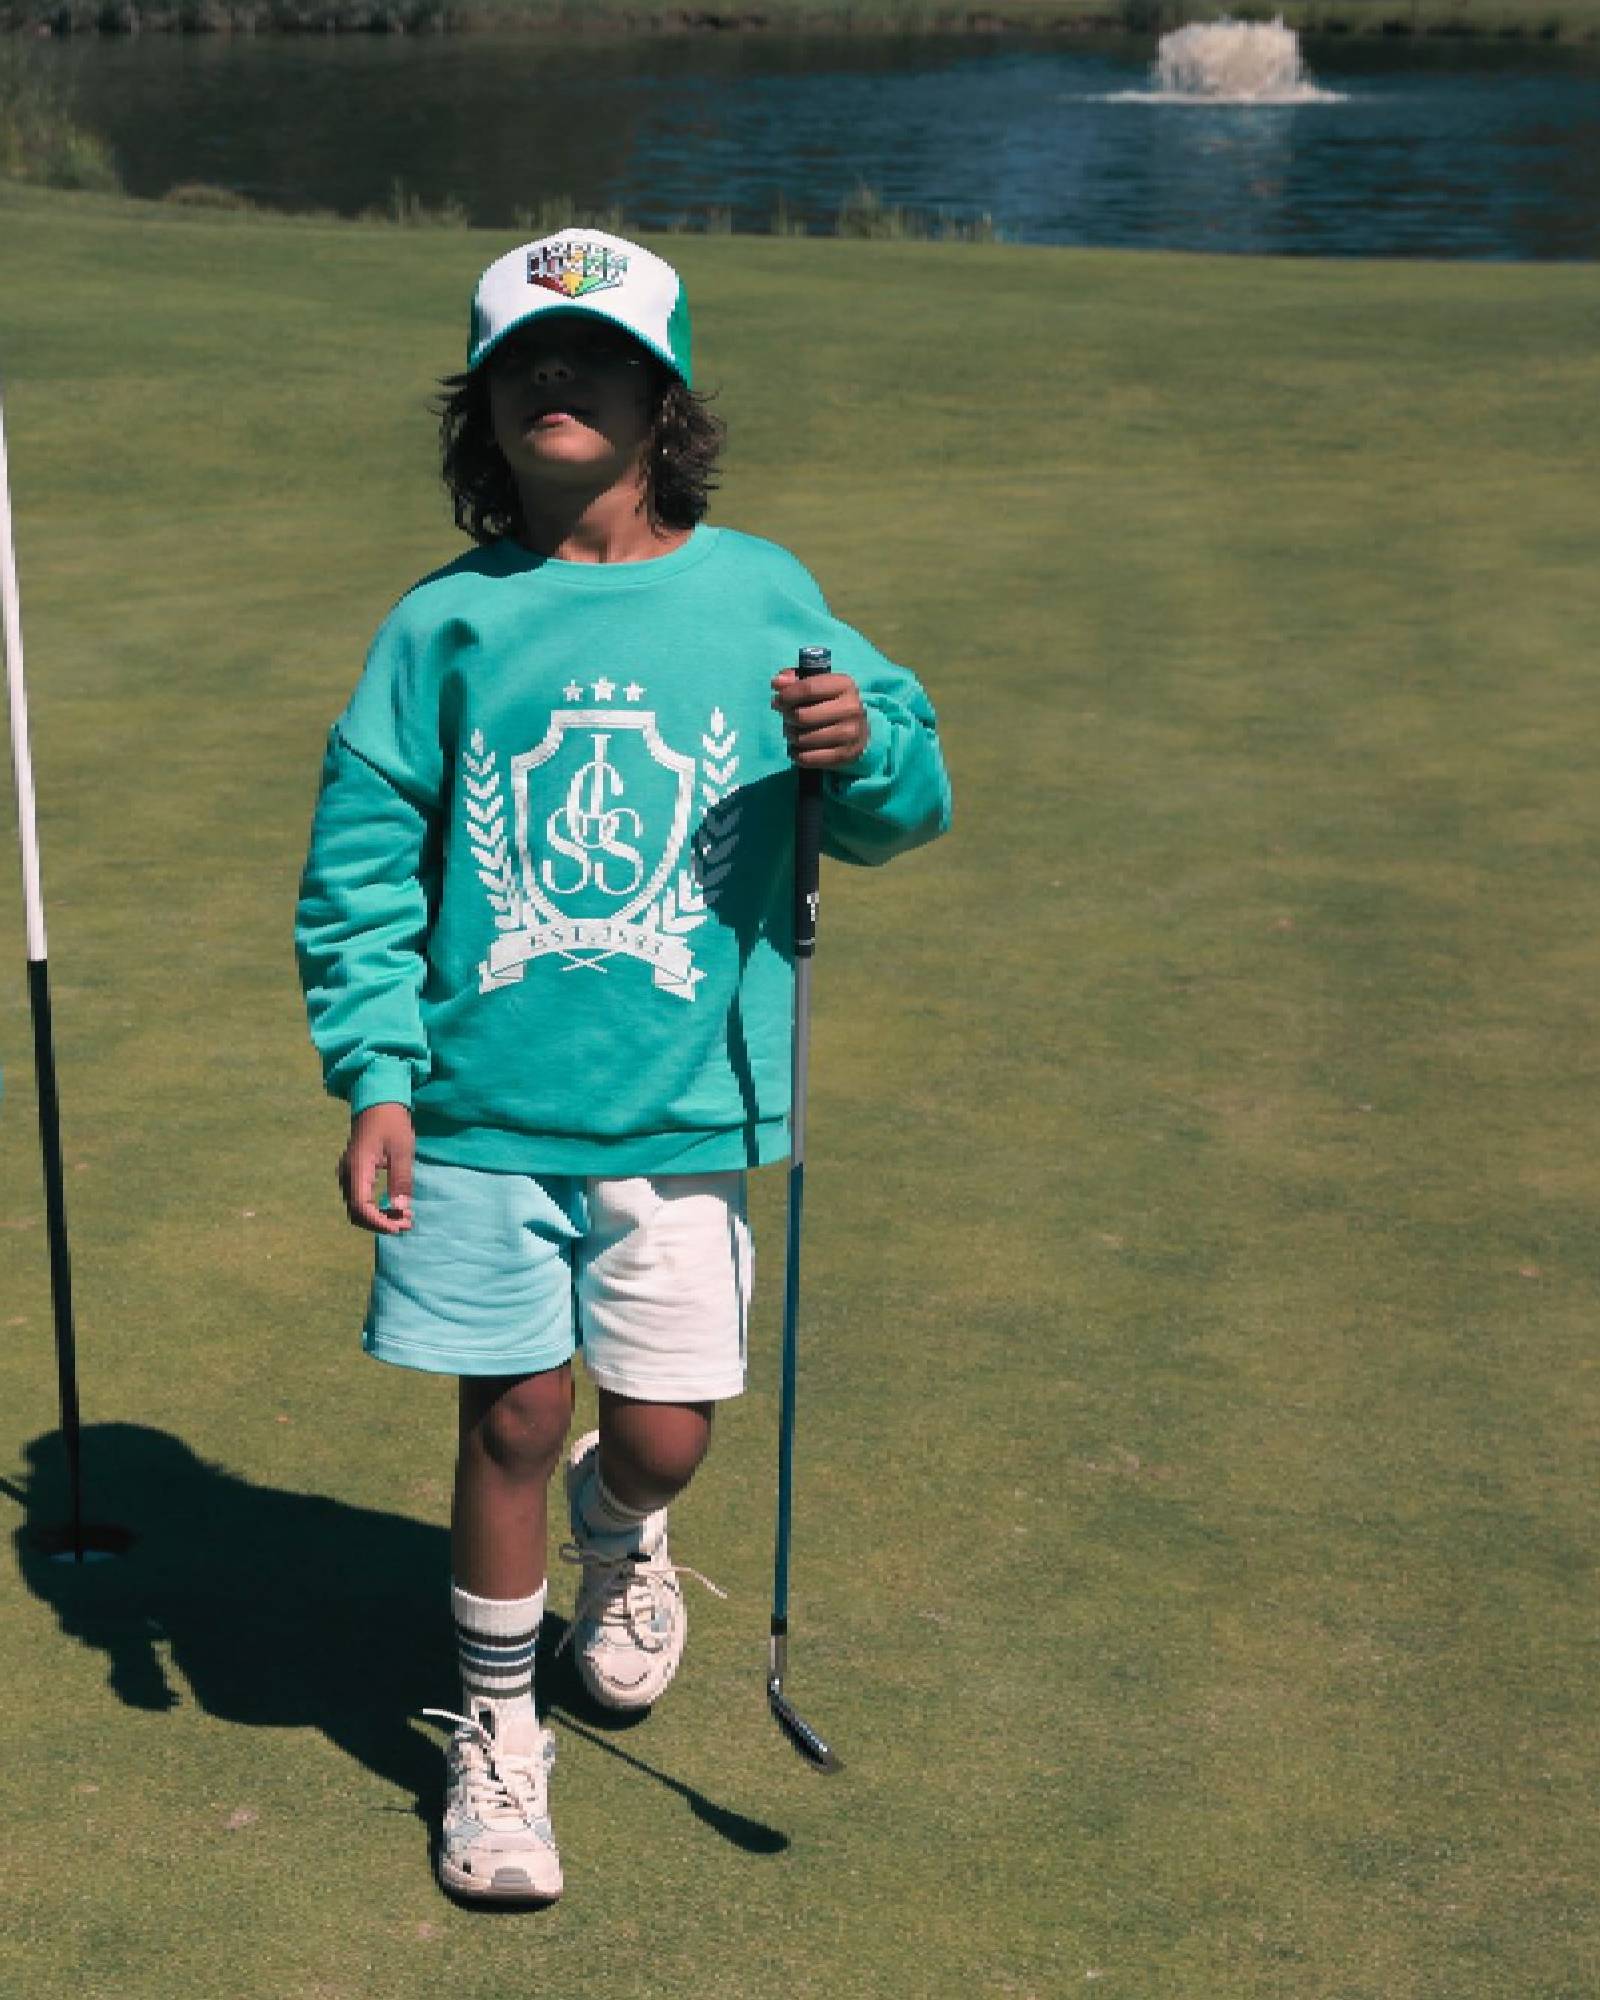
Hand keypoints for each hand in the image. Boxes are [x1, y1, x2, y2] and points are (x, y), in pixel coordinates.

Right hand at [337, 1102, 414, 1233]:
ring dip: (379, 1217)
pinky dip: (376, 1208)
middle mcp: (348, 1175)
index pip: (361, 1207)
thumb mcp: (402, 1150)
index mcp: (357, 1169)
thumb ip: (401, 1179)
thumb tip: (400, 1208)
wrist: (378, 1102)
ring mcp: (348, 1174)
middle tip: (408, 1224)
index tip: (399, 1228)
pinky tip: (395, 1207)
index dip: (378, 1222)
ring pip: (358, 1208)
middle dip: (381, 1223)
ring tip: (406, 1218)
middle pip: (357, 1212)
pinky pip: (360, 1198)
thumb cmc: (392, 1123)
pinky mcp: (354, 1173)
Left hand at [771, 669, 869, 770]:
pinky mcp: (846, 755)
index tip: (777, 701)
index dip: (786, 695)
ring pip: (804, 739)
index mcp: (844, 684)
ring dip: (792, 737)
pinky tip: (798, 749)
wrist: (858, 728)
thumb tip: (777, 683)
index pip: (808, 689)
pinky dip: (797, 755)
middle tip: (787, 719)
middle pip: (803, 716)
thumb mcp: (815, 685)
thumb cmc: (829, 702)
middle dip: (788, 718)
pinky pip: (809, 758)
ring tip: (793, 734)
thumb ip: (793, 680)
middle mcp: (852, 707)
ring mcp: (851, 733)